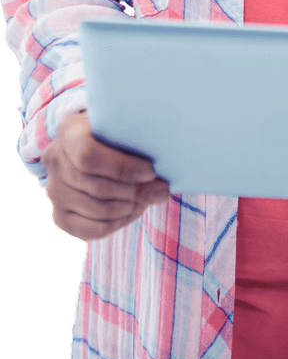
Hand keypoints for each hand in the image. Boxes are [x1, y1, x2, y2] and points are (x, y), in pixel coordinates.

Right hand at [40, 109, 170, 241]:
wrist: (95, 146)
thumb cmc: (117, 133)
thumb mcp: (125, 127)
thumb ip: (141, 145)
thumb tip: (162, 187)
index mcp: (68, 132)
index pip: (88, 156)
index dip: (122, 168)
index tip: (151, 171)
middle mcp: (54, 161)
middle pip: (97, 187)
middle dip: (134, 192)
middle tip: (160, 190)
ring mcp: (54, 192)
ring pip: (98, 211)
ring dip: (130, 208)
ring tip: (150, 199)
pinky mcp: (60, 217)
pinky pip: (93, 230)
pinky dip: (120, 223)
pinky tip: (134, 210)